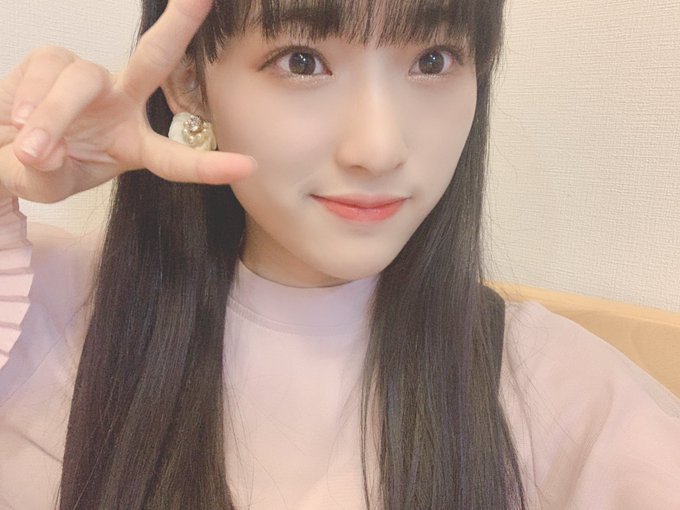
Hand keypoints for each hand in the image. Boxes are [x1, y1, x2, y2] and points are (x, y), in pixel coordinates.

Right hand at [0, 0, 254, 202]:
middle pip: (156, 59)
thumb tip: (41, 151)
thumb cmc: (36, 168)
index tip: (248, 165)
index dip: (209, 166)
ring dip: (54, 116)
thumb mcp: (44, 185)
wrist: (0, 146)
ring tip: (32, 151)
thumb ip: (45, 177)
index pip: (177, 157)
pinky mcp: (54, 61)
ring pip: (82, 79)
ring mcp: (91, 80)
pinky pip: (47, 68)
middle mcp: (122, 104)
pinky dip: (31, 99)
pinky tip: (18, 120)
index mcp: (136, 145)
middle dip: (181, 26)